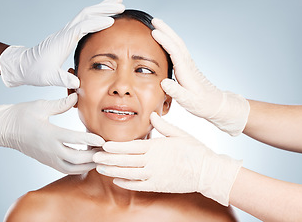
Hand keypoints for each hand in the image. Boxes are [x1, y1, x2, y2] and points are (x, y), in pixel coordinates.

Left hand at [0, 0, 124, 87]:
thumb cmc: (36, 71)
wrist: (24, 65)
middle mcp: (66, 31)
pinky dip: (96, 15)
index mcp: (64, 39)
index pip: (83, 26)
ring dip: (102, 7)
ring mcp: (67, 31)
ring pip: (86, 14)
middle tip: (121, 5)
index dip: (97, 22)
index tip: (112, 21)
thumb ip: (63, 80)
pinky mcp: (67, 34)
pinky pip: (84, 20)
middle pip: (87, 13)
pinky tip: (104, 16)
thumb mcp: (50, 78)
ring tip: (117, 3)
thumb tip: (77, 84)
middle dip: (104, 8)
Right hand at [0, 93, 104, 173]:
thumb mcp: (40, 106)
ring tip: (99, 156)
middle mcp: (49, 149)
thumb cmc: (21, 115)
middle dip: (93, 156)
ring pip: (72, 168)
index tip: (103, 139)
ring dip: (88, 164)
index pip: (74, 140)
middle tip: (106, 151)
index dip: (91, 140)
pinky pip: (66, 169)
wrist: (3, 129)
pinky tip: (88, 160)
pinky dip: (79, 167)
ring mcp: (48, 157)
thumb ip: (61, 104)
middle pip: (76, 159)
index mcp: (49, 134)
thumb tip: (76, 96)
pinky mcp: (47, 161)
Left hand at [93, 112, 241, 205]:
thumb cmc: (194, 150)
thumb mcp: (179, 134)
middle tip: (94, 156)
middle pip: (125, 160)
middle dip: (108, 158)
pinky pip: (138, 185)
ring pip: (128, 173)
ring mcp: (154, 175)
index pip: (130, 146)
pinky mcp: (158, 186)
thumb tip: (153, 115)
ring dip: (113, 170)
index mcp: (156, 147)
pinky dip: (125, 183)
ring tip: (100, 168)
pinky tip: (116, 180)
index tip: (103, 145)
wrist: (207, 171)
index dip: (115, 146)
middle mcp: (152, 161)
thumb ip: (163, 125)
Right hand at [151, 18, 248, 135]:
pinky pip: (178, 49)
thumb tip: (164, 82)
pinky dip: (171, 41)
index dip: (164, 41)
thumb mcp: (188, 101)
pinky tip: (166, 41)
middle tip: (154, 20)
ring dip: (168, 33)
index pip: (175, 51)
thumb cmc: (202, 104)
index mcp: (187, 71)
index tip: (154, 32)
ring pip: (178, 44)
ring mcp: (189, 64)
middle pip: (177, 42)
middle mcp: (188, 65)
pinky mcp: (188, 67)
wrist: (215, 104)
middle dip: (166, 30)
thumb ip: (176, 91)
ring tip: (157, 26)